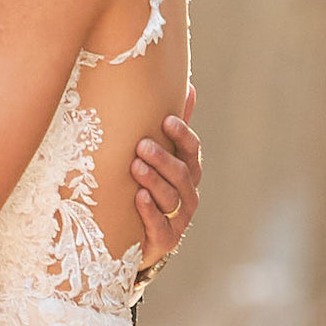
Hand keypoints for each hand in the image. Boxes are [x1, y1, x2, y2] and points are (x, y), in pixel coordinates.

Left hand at [130, 83, 200, 267]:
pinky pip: (159, 226)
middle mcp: (187, 195)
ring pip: (171, 198)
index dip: (182, 136)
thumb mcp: (160, 157)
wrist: (134, 237)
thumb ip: (173, 129)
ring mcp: (177, 219)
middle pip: (182, 174)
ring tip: (135, 168)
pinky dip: (149, 212)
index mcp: (187, 172)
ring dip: (154, 181)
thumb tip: (189, 86)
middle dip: (163, 159)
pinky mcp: (163, 240)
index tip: (166, 121)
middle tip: (142, 145)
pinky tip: (138, 198)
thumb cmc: (147, 187)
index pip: (191, 151)